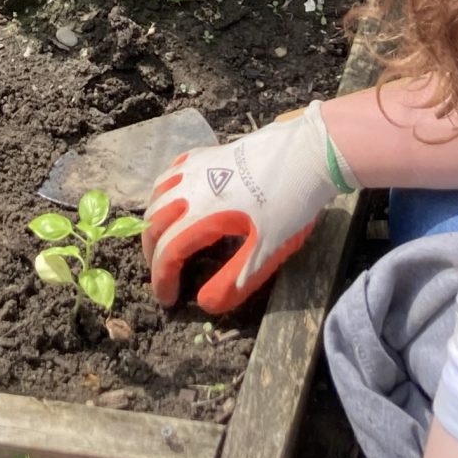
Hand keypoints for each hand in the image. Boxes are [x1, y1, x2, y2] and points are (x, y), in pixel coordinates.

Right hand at [145, 103, 352, 314]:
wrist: (304, 153)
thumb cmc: (287, 204)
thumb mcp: (266, 251)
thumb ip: (234, 280)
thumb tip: (206, 303)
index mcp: (201, 215)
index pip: (168, 252)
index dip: (162, 280)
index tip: (168, 300)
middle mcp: (189, 189)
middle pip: (154, 223)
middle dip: (153, 253)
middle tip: (165, 274)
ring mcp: (195, 167)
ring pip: (157, 195)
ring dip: (155, 221)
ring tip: (164, 239)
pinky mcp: (205, 153)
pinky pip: (171, 172)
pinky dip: (164, 192)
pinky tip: (177, 198)